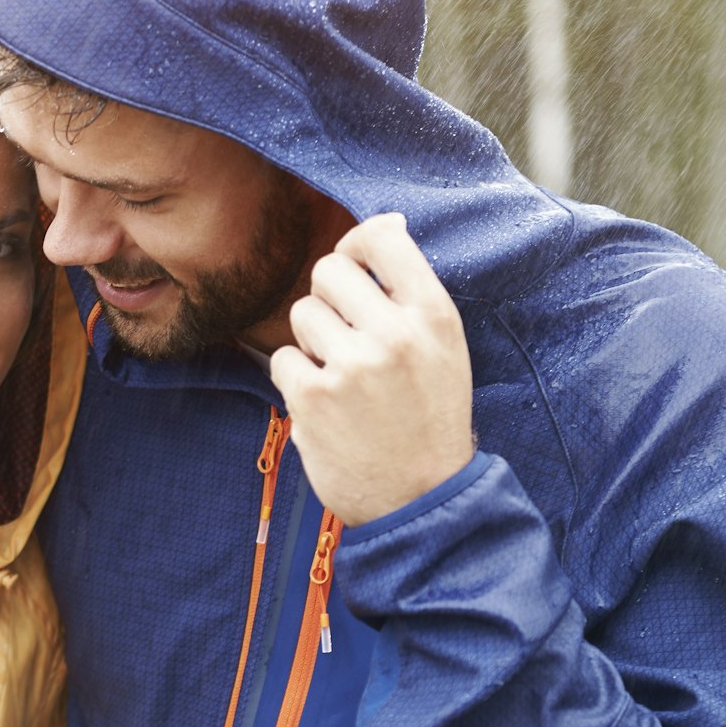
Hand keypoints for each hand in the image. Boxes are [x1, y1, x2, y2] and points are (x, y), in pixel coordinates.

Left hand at [271, 214, 474, 527]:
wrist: (421, 499)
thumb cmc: (430, 418)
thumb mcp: (444, 349)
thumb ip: (411, 293)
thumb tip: (382, 226)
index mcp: (433, 315)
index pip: (381, 237)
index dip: (356, 245)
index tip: (353, 265)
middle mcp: (393, 334)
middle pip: (328, 271)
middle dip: (328, 298)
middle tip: (343, 334)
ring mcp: (351, 366)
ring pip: (302, 314)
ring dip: (312, 341)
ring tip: (341, 375)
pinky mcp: (313, 398)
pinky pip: (281, 359)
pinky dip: (295, 379)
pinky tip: (324, 403)